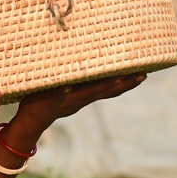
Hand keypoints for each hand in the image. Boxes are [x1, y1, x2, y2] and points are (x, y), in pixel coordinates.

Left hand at [13, 73, 145, 130]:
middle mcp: (80, 98)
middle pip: (106, 91)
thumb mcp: (68, 88)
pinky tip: (67, 88)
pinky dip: (63, 92)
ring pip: (87, 94)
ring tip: (117, 78)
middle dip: (125, 83)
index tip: (145, 73)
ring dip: (102, 86)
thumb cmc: (51, 98)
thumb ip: (80, 77)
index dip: (128, 83)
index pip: (111, 89)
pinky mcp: (50, 101)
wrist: (31, 120)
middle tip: (142, 75)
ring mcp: (67, 100)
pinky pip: (57, 96)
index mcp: (86, 95)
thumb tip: (91, 58)